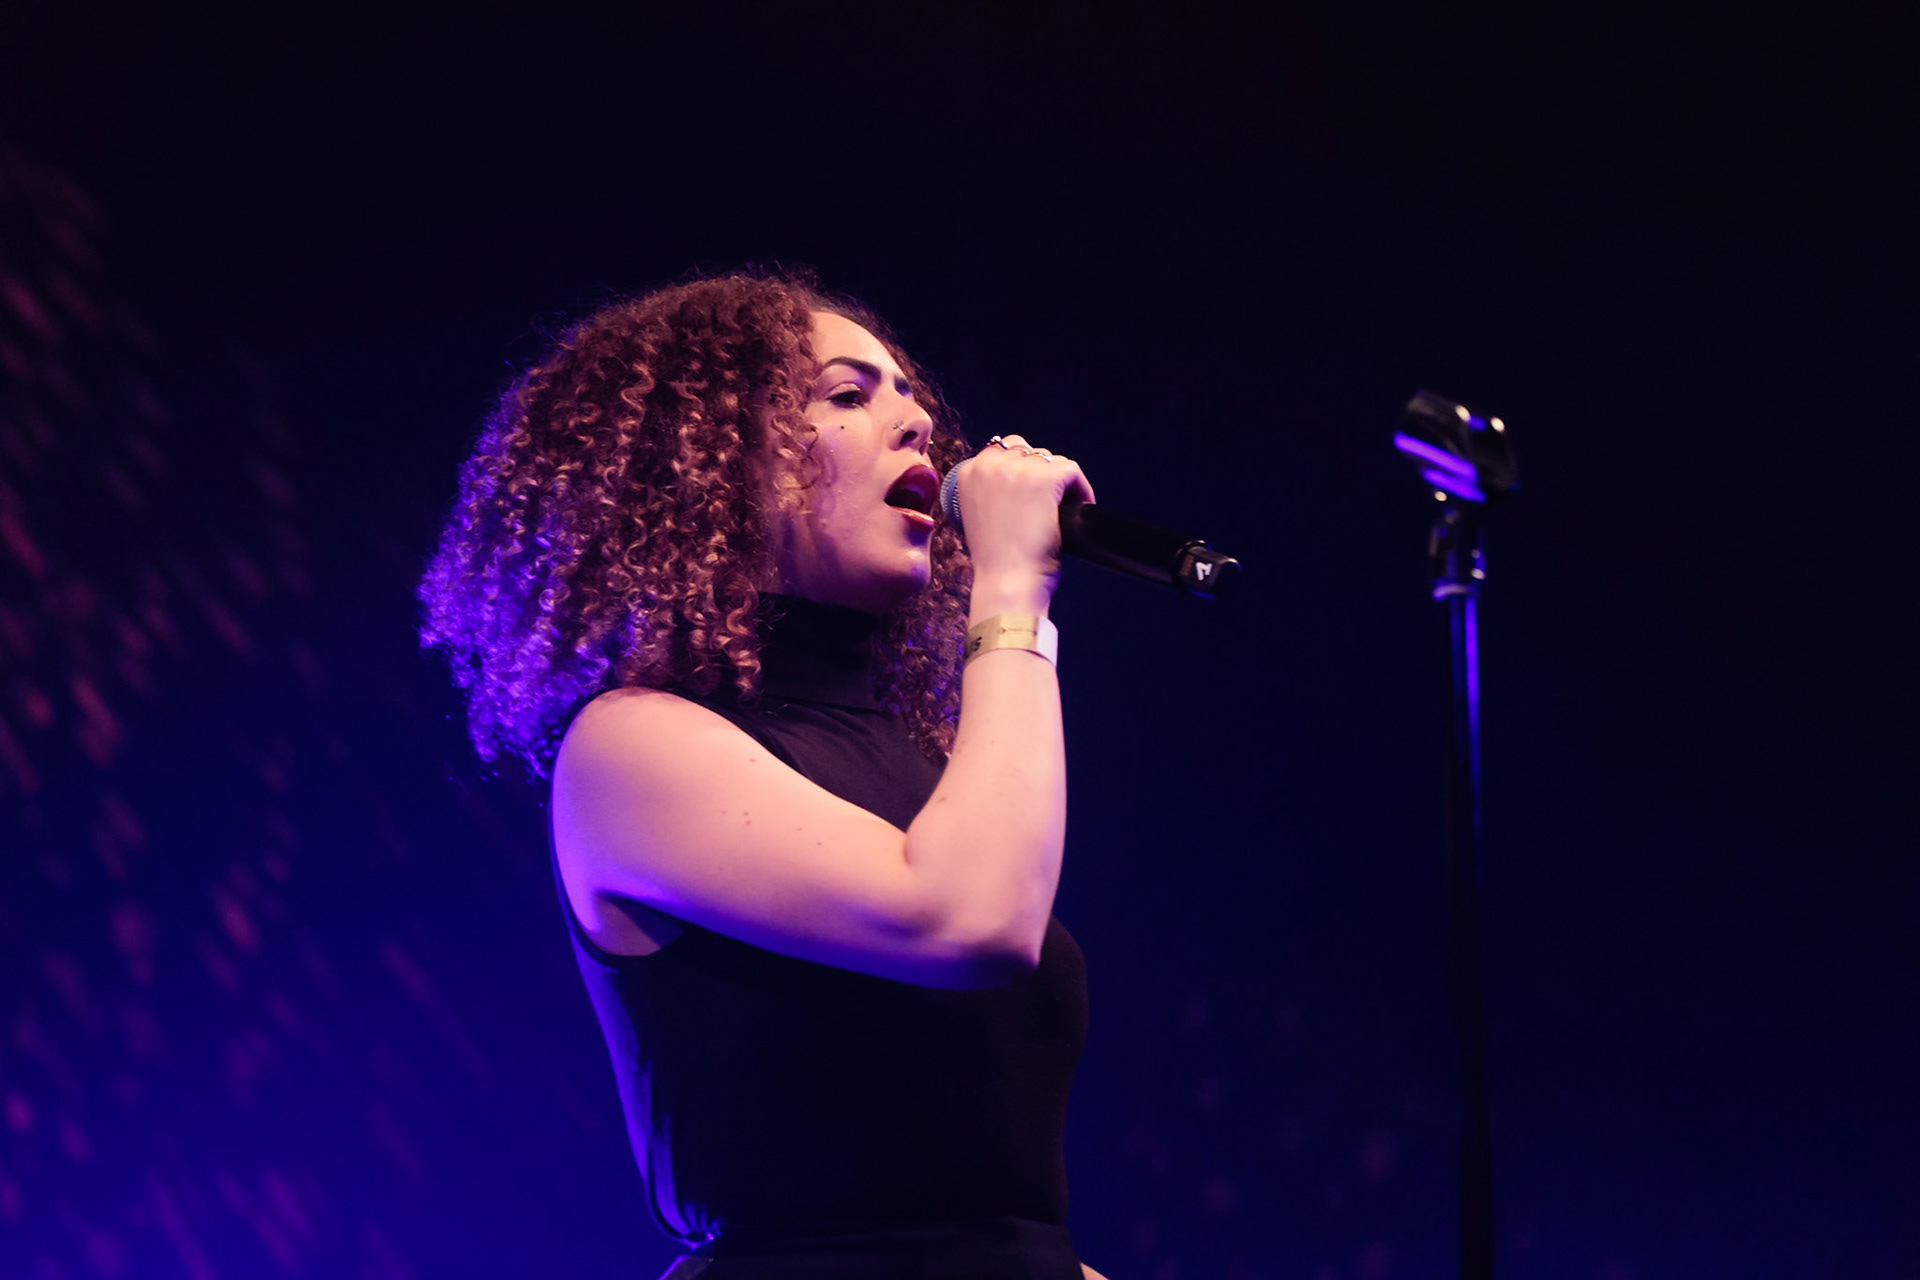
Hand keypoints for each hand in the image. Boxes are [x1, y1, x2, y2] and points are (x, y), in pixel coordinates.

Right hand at [958, 434, 1094, 614]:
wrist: (1007, 583)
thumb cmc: (996, 562)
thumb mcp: (979, 518)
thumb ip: (991, 493)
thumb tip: (1020, 483)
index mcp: (968, 473)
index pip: (1001, 450)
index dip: (1021, 470)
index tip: (1032, 492)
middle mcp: (989, 464)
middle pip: (1027, 451)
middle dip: (1040, 474)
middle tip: (1049, 503)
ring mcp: (1019, 470)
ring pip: (1051, 461)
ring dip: (1060, 483)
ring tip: (1063, 509)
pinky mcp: (1046, 478)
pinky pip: (1072, 471)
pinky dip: (1081, 490)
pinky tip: (1079, 509)